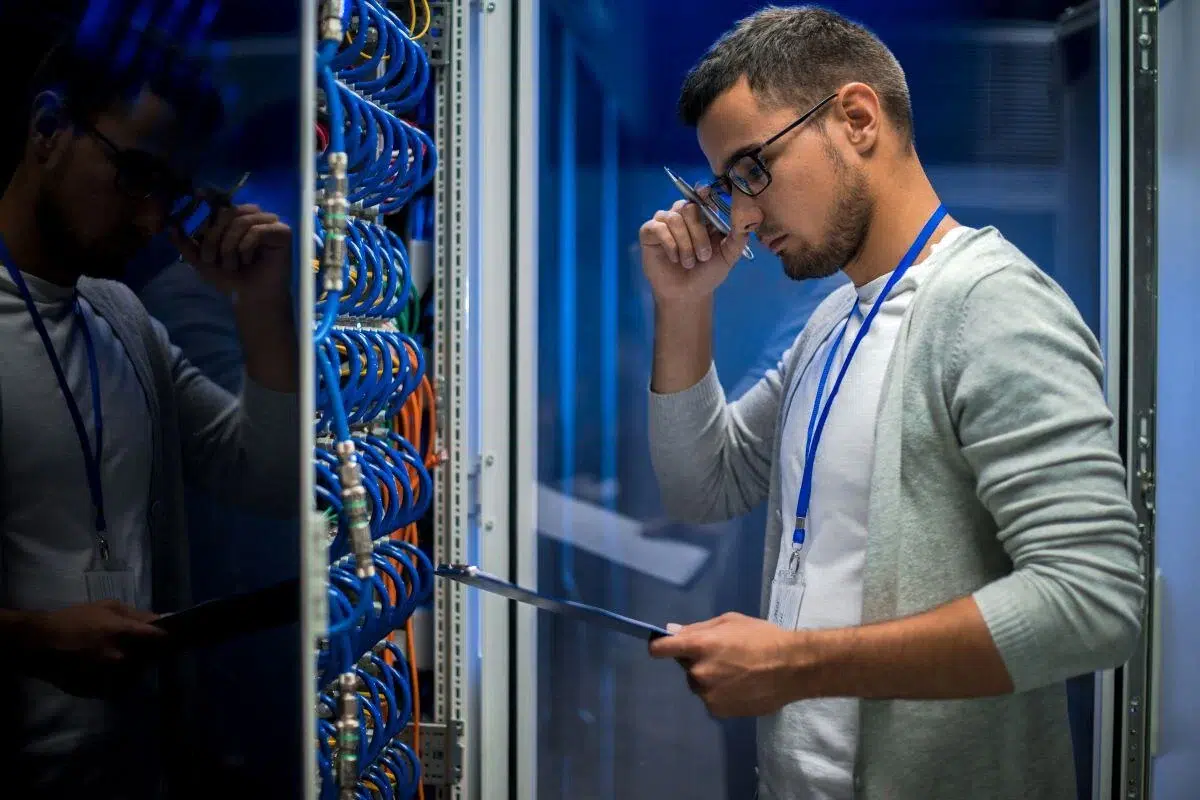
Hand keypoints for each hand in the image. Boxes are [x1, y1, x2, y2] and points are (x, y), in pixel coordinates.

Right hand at [19, 601, 167, 696]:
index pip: (158, 637)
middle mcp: (119, 657)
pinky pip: (120, 687)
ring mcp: (109, 676)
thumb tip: (160, 619)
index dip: (168, 637)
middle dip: (150, 653)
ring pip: (135, 675)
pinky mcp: (98, 691)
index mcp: (122, 632)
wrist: (38, 644)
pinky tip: (108, 670)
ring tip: (120, 659)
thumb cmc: (73, 620)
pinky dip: (120, 680)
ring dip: (135, 668)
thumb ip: (135, 614)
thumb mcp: (105, 607)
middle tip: (142, 647)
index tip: (173, 637)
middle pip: (149, 658)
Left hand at [171, 203, 292, 302]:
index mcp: (237, 219)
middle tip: (212, 259)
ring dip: (230, 245)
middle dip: (214, 236)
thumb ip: (187, 244)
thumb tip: (170, 225)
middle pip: (228, 211)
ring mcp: (270, 223)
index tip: (201, 230)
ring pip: (241, 220)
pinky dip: (246, 247)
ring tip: (233, 264)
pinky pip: (257, 231)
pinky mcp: (283, 233)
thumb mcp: (203, 261)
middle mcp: (254, 217)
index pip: (219, 208)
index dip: (207, 217)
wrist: (251, 298)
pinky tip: (248, 261)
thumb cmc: (231, 279)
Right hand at [639, 195, 748, 303]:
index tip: (706, 192)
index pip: (701, 195)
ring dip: (685, 243)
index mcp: (703, 217)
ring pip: (674, 218)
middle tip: (703, 256)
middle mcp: (683, 215)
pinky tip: (674, 258)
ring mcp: (664, 222)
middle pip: (689, 206)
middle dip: (698, 232)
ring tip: (689, 263)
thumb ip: (738, 237)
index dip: (703, 192)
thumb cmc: (708, 273)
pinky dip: (669, 243)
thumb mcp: (728, 255)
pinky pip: (658, 227)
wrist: (688, 294)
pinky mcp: (649, 232)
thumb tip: (748, 218)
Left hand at [649, 612, 804, 717]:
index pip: (660, 649)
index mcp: (698, 646)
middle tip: (723, 656)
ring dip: (709, 678)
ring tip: (737, 673)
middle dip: (697, 660)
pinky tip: (741, 687)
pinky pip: (711, 699)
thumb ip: (698, 628)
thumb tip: (671, 631)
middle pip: (685, 666)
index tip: (663, 647)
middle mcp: (697, 672)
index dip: (659, 647)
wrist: (792, 668)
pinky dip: (721, 693)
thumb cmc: (762, 637)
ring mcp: (707, 694)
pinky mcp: (718, 711)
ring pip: (699, 684)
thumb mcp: (730, 622)